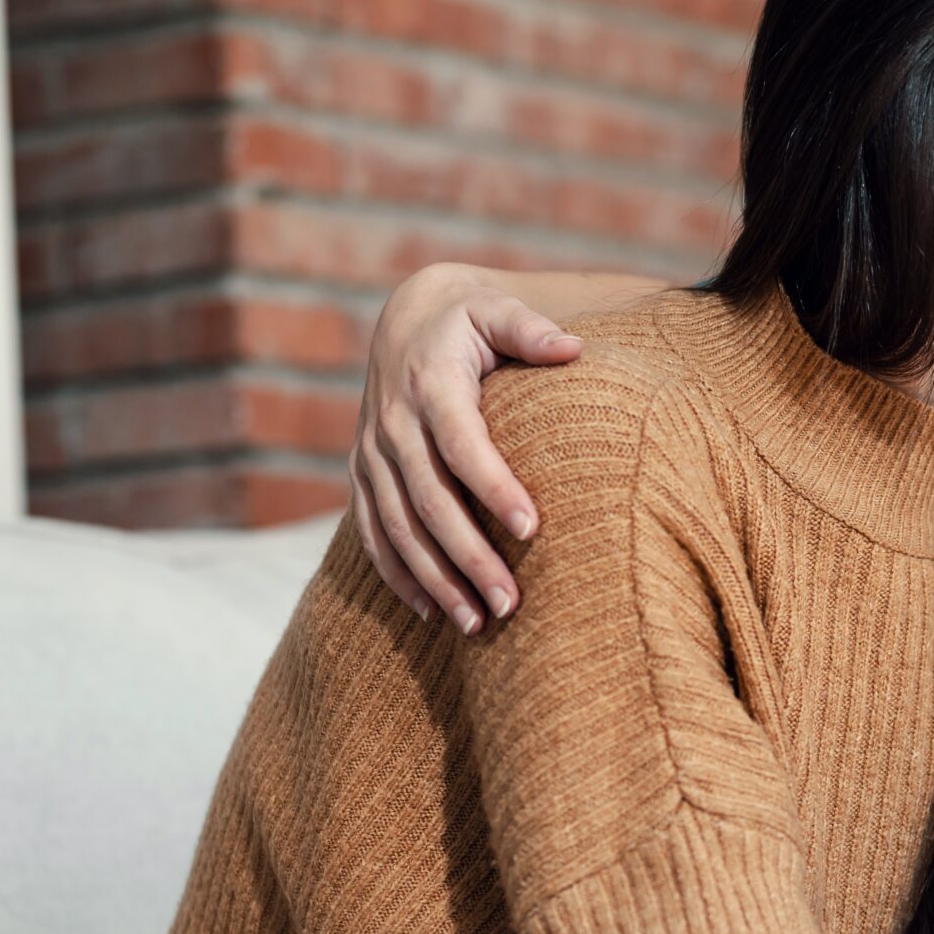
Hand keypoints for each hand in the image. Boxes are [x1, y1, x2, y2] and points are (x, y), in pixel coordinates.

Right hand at [351, 262, 584, 630]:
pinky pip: (373, 532)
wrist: (405, 319)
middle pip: (430, 501)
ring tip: (478, 624)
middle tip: (511, 604)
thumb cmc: (468, 319)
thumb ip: (530, 328)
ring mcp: (371, 454)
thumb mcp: (496, 310)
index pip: (463, 444)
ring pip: (398, 528)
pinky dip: (398, 575)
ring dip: (436, 579)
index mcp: (430, 384)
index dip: (494, 486)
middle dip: (468, 556)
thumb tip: (572, 346)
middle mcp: (392, 424)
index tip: (532, 529)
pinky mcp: (362, 475)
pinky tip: (432, 612)